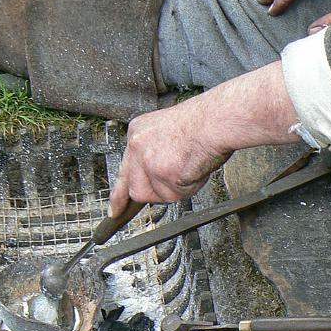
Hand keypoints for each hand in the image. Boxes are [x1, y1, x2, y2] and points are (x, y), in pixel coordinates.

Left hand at [108, 100, 228, 216]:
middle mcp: (137, 146)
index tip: (115, 209)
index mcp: (137, 132)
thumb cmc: (202, 123)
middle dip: (155, 193)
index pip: (123, 170)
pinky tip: (195, 169)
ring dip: (175, 190)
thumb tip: (156, 177)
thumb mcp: (168, 132)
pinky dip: (189, 187)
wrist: (216, 120)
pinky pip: (176, 194)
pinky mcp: (164, 173)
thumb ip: (155, 153)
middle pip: (137, 190)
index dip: (119, 195)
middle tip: (171, 187)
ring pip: (157, 195)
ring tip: (189, 168)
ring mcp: (149, 161)